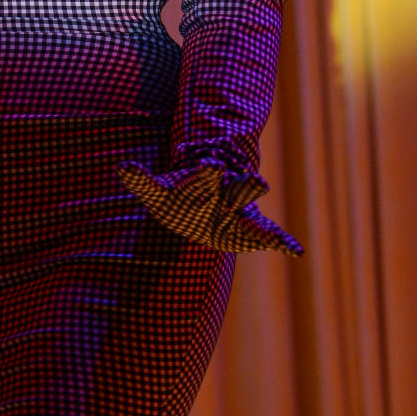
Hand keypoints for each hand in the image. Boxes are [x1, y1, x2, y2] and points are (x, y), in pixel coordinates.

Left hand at [119, 161, 303, 255]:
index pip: (206, 173)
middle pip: (239, 185)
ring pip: (255, 203)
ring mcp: (242, 209)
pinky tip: (295, 250)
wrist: (201, 202)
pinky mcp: (253, 229)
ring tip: (277, 210)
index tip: (211, 165)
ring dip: (264, 207)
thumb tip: (121, 167)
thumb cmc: (178, 197)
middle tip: (258, 183)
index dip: (207, 170)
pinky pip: (272, 235)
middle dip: (247, 184)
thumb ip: (141, 180)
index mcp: (204, 180)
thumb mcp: (158, 191)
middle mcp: (228, 191)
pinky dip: (284, 242)